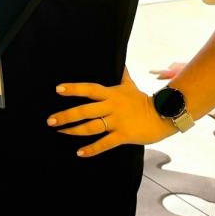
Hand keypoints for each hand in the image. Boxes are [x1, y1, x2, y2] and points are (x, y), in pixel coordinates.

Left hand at [46, 68, 176, 156]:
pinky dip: (91, 149)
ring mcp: (117, 122)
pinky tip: (79, 152)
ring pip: (91, 127)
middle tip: (50, 120)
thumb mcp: (130, 85)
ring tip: (60, 132)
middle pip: (84, 110)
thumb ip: (123, 75)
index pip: (89, 89)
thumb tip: (121, 62)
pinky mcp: (123, 136)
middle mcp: (112, 107)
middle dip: (66, 115)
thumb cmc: (144, 100)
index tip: (58, 89)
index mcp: (111, 94)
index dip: (73, 89)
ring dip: (73, 130)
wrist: (164, 115)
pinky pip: (104, 143)